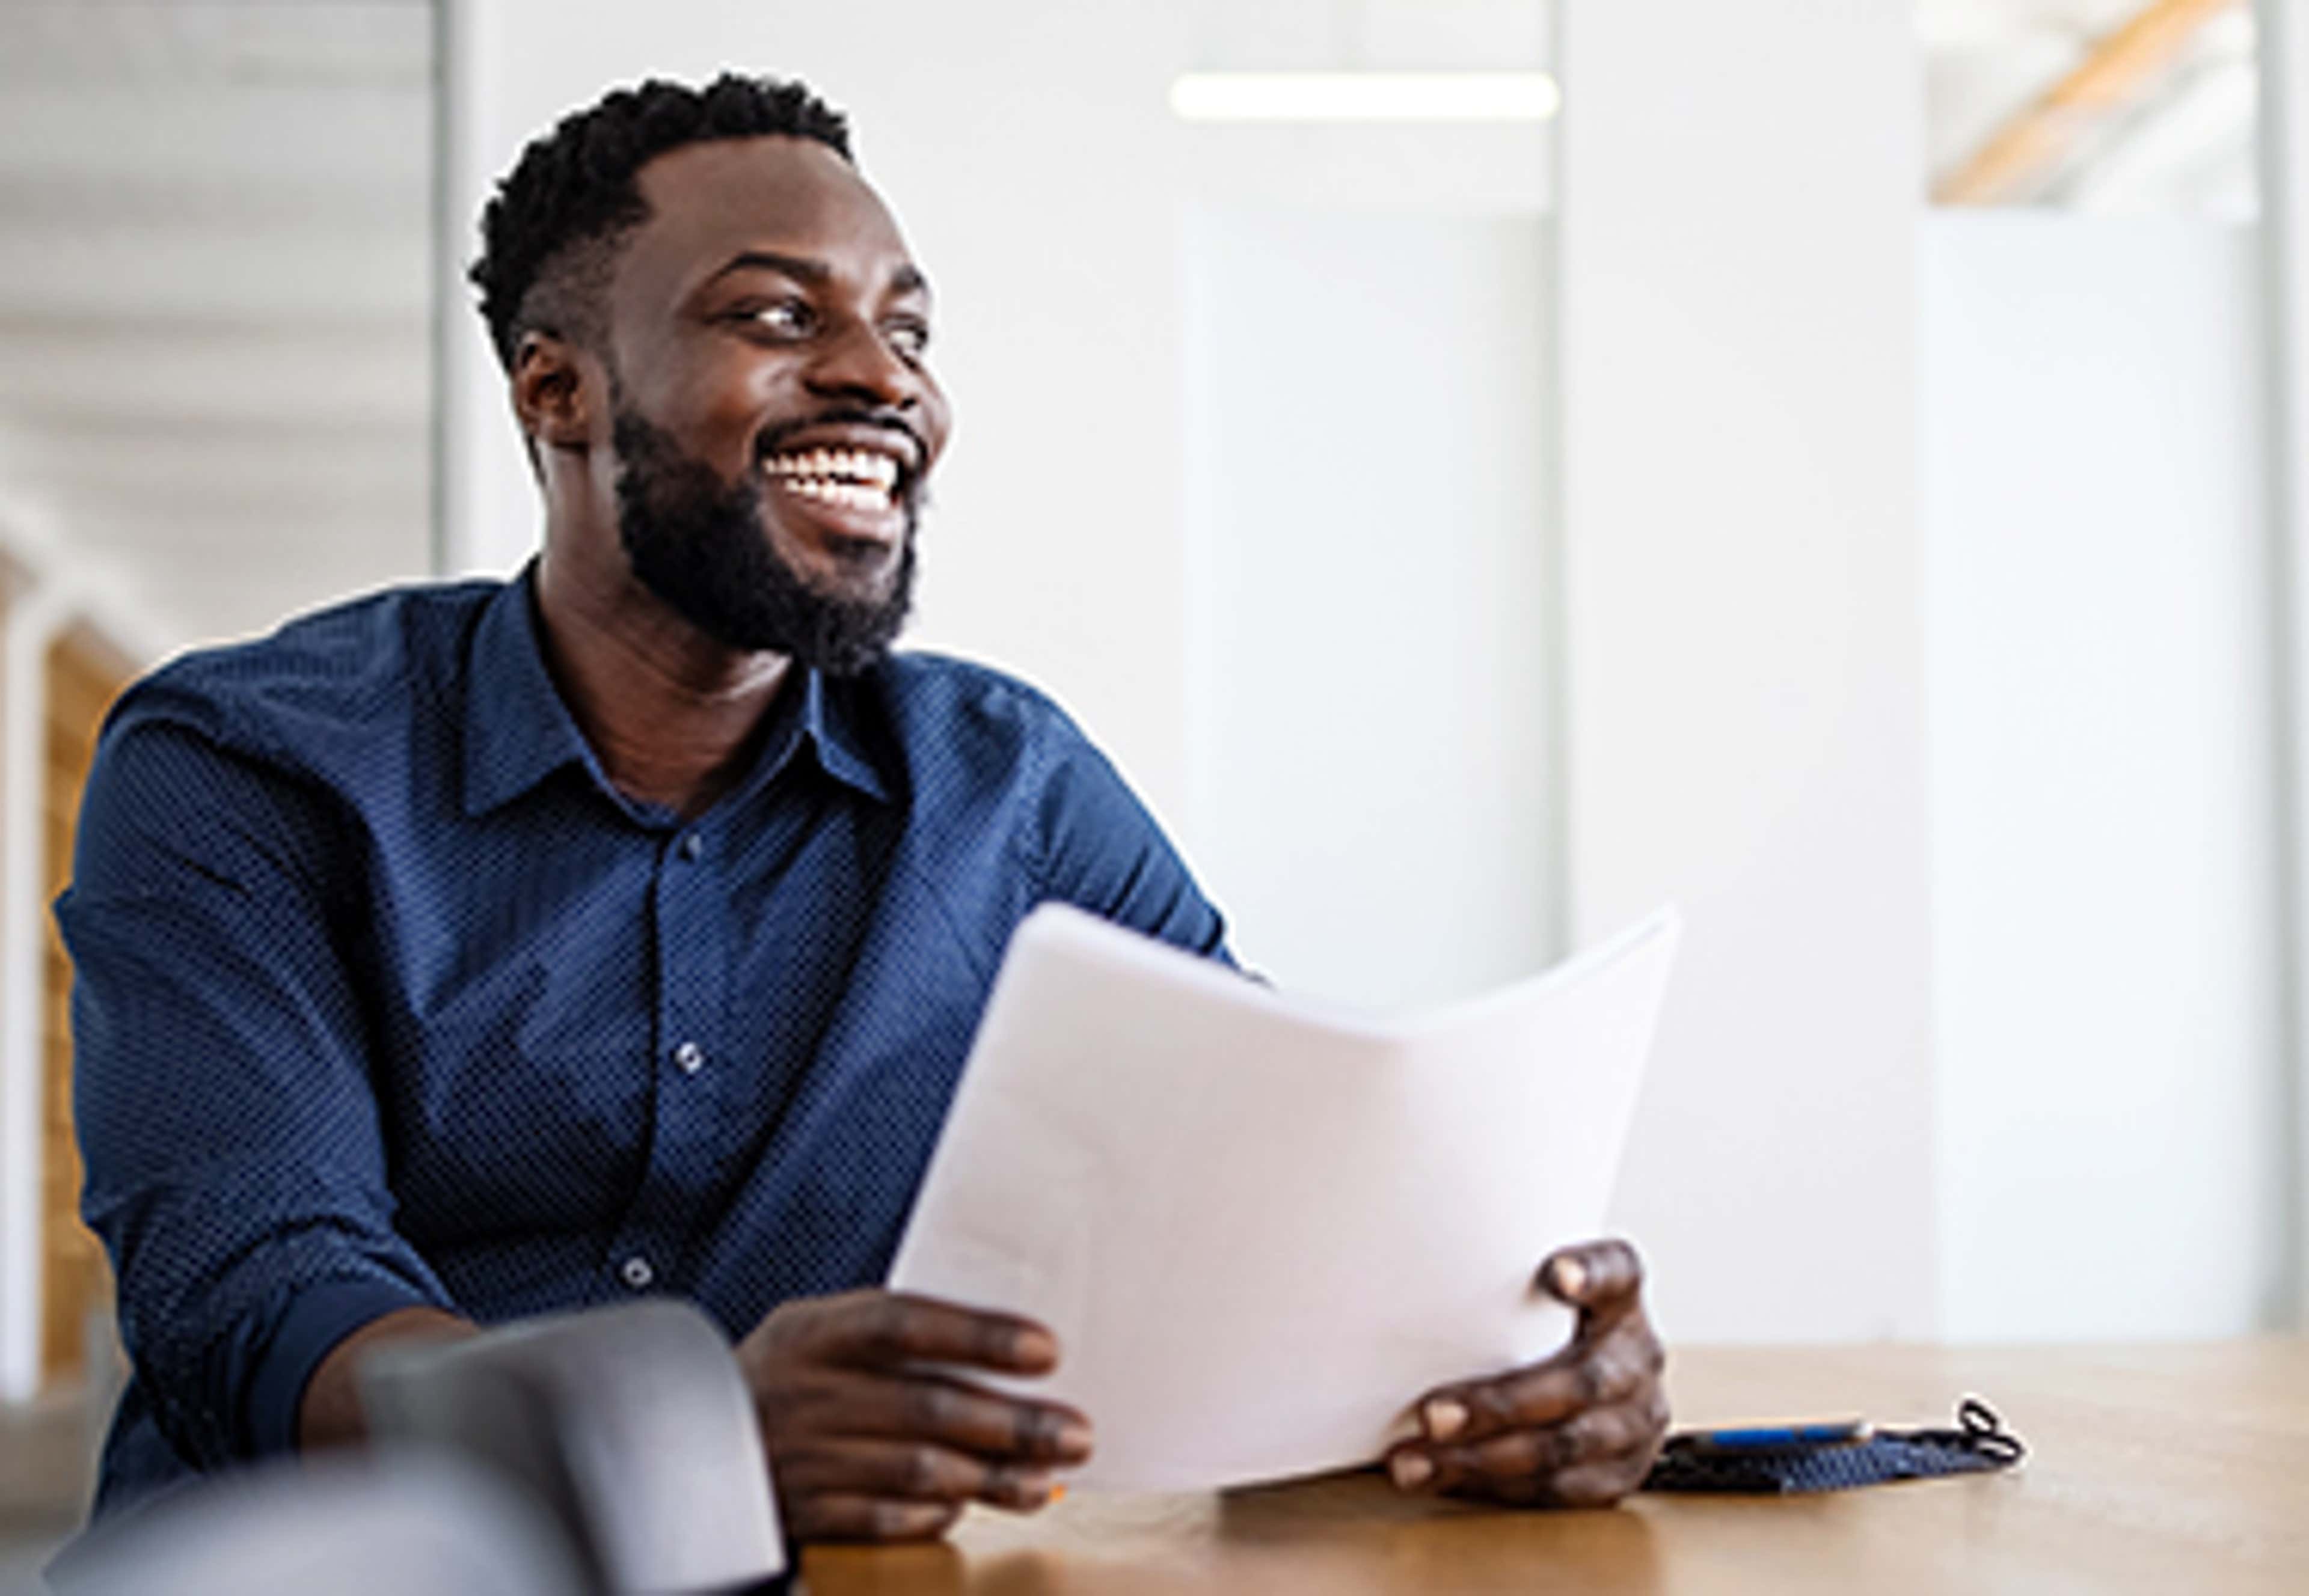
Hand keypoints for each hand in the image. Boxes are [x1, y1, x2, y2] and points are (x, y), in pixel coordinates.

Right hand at [735, 1289, 1092, 1542]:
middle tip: (1076, 1433)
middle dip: (1013, 1424)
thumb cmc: (784, 1374)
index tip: (1045, 1350)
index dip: (978, 1335)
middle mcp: (809, 1393)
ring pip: (916, 1469)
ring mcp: (805, 1457)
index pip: (904, 1323)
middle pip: (926, 1406)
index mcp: (815, 1332)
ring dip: (992, 1478)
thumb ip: (892, 1334)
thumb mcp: (818, 1329)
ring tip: (1046, 1479)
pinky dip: (935, 1514)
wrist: (684, 1437)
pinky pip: (884, 1518)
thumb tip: (1001, 1343)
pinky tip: (973, 1504)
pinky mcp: (806, 1512)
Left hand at [1386, 1239, 1666, 1507]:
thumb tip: (1401, 1267)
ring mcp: (1636, 1421)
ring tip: (1417, 1462)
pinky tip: (1447, 1479)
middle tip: (1432, 1415)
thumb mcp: (1532, 1294)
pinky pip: (1559, 1491)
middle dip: (1501, 1405)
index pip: (1616, 1272)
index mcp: (1620, 1299)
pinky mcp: (1620, 1473)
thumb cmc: (1542, 1328)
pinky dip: (1496, 1489)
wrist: (1605, 1385)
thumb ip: (1497, 1283)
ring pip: (1565, 1448)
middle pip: (1582, 1382)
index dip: (1589, 1274)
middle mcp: (1638, 1356)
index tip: (1555, 1273)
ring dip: (1484, 1460)